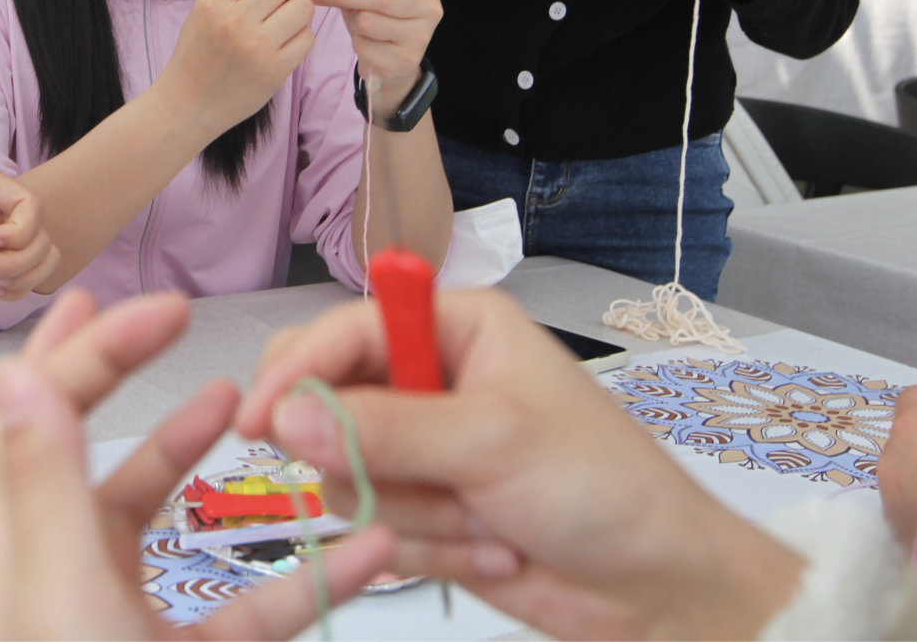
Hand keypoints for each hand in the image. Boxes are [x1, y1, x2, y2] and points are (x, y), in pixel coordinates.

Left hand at [0, 290, 394, 641]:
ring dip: (208, 461)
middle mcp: (69, 582)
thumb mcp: (65, 595)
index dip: (81, 350)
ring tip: (248, 411)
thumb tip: (15, 371)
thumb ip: (46, 483)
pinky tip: (366, 550)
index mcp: (29, 552)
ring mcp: (126, 630)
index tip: (143, 305)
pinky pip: (252, 613)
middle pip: (94, 456)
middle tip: (176, 321)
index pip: (36, 420)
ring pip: (167, 526)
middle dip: (132, 379)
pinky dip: (311, 576)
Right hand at [157, 0, 316, 131]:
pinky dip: (299, 37)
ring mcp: (257, 47)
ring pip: (302, 8)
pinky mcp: (275, 70)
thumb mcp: (206, 10)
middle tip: (279, 0)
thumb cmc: (197, 53)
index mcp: (215, 0)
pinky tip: (281, 45)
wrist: (187, 104)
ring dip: (297, 11)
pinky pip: (307, 38)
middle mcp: (235, 20)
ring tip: (279, 24)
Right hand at [236, 290, 803, 641]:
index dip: (296, 373)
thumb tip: (285, 418)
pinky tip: (494, 550)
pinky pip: (375, 528)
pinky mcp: (428, 513)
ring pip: (347, 477)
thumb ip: (385, 429)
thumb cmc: (601, 487)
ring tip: (486, 522)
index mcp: (455, 328)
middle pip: (329, 403)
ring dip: (416, 516)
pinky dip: (430, 551)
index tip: (258, 424)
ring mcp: (428, 451)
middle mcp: (432, 380)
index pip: (344, 331)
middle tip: (382, 482)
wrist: (658, 588)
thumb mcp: (493, 442)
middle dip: (364, 456)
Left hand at [307, 0, 440, 113]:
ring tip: (356, 24)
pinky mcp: (406, 61)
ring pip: (369, 21)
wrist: (395, 62)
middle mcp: (429, 8)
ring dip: (352, 22)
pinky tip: (366, 44)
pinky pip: (365, 46)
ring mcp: (420, 36)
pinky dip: (357, 43)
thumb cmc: (381, 20)